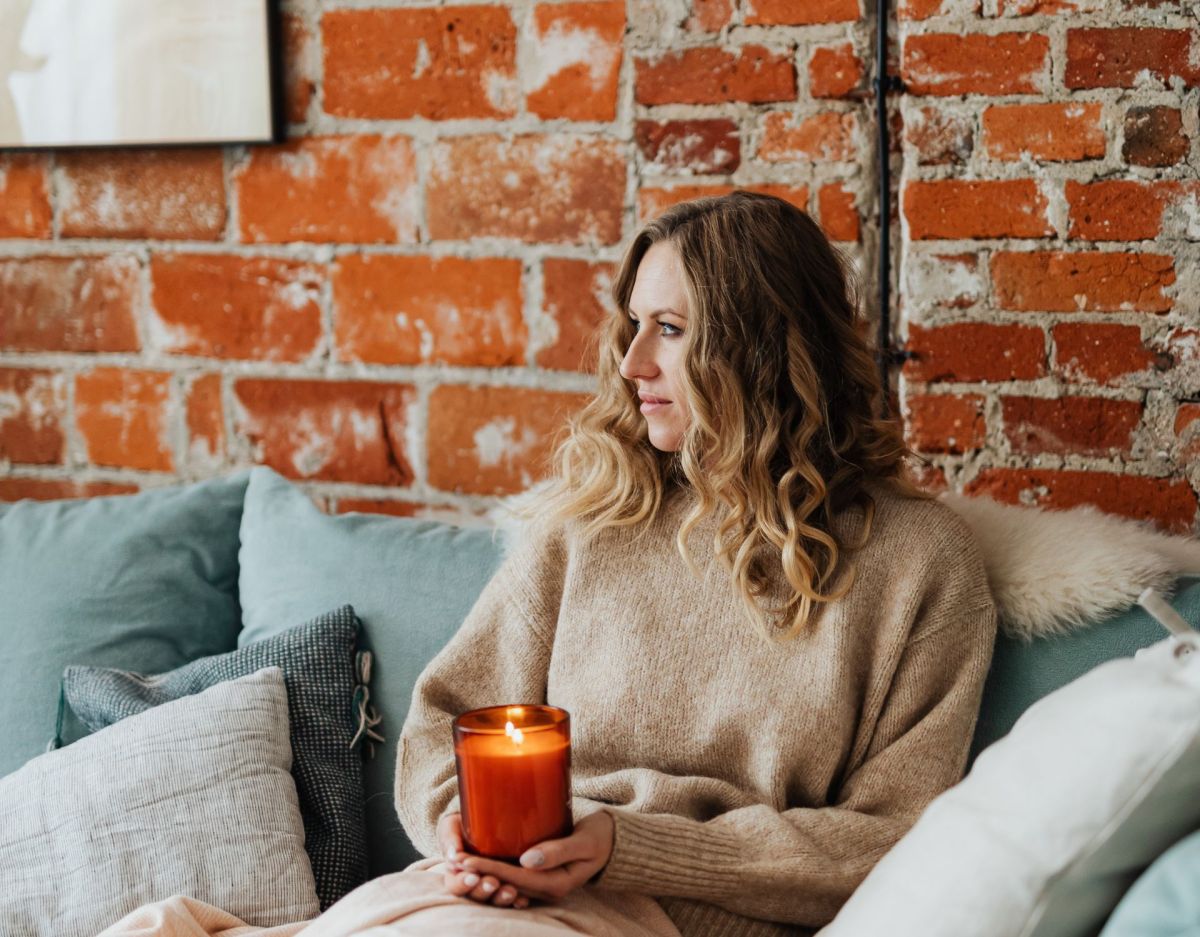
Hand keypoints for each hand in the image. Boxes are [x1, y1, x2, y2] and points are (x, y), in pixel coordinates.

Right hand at [437, 813, 530, 908]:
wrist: (485, 819)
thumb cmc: (462, 825)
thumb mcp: (451, 827)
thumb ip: (449, 838)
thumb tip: (453, 855)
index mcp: (457, 874)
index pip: (456, 885)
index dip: (463, 884)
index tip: (473, 876)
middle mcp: (475, 884)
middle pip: (476, 895)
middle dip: (484, 891)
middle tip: (492, 883)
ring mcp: (493, 885)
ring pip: (494, 898)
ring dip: (501, 897)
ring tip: (511, 892)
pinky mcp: (510, 883)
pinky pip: (514, 895)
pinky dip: (517, 900)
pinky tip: (523, 900)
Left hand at [459, 811, 614, 902]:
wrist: (612, 840)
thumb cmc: (599, 837)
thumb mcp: (583, 842)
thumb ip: (557, 850)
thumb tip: (527, 860)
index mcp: (557, 884)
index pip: (515, 877)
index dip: (489, 868)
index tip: (465, 860)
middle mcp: (546, 889)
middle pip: (506, 883)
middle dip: (479, 873)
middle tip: (452, 862)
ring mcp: (542, 884)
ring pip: (506, 882)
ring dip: (482, 873)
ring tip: (457, 864)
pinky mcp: (539, 875)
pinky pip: (512, 877)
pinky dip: (494, 870)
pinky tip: (476, 862)